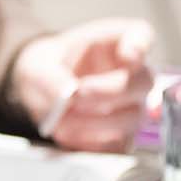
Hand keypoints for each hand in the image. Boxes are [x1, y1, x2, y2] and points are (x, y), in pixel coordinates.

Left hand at [13, 18, 155, 151]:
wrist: (40, 92)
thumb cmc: (48, 67)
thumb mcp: (38, 64)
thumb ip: (50, 76)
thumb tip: (67, 94)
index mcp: (114, 42)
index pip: (141, 35)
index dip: (140, 44)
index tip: (128, 53)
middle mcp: (130, 74)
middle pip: (142, 81)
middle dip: (110, 91)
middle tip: (77, 94)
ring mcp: (131, 106)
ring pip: (133, 117)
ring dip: (96, 121)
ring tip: (63, 118)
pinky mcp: (122, 135)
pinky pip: (118, 145)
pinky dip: (91, 141)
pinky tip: (69, 132)